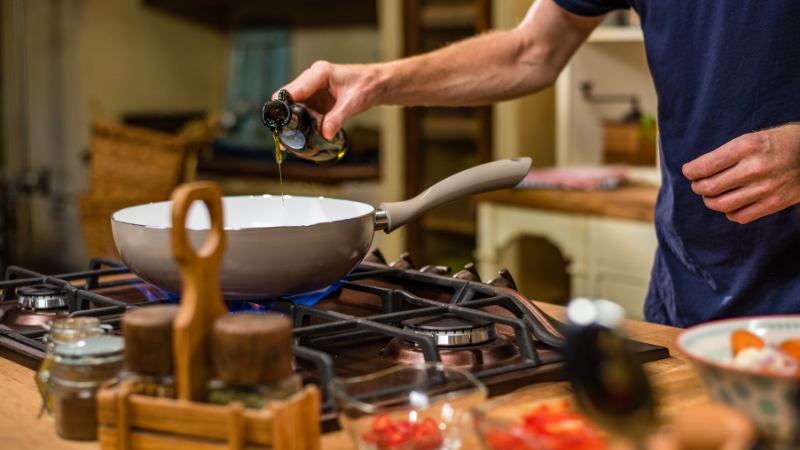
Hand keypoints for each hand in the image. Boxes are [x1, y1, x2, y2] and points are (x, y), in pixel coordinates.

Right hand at [277, 61, 379, 138]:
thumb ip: (338, 117)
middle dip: (284, 116)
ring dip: (292, 121)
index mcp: (319, 73)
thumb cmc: (366, 85)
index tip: (279, 121)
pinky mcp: (315, 99)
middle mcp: (312, 80)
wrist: (376, 84)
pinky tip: (301, 135)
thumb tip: (326, 133)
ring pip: (293, 106)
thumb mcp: (353, 102)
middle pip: (288, 97)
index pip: (294, 89)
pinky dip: (301, 123)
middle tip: (282, 136)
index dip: (283, 105)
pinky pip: (303, 111)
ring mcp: (312, 90)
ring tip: (289, 140)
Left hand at [682, 123, 799, 223]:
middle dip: (697, 187)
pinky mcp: (775, 203)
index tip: (689, 172)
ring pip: (722, 204)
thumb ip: (727, 154)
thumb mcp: (752, 138)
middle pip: (710, 187)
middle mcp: (755, 168)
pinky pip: (740, 216)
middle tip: (698, 184)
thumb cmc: (779, 142)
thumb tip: (697, 170)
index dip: (690, 172)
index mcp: (746, 147)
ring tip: (710, 196)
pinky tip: (730, 205)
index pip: (704, 166)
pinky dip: (729, 212)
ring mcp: (766, 188)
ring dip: (710, 201)